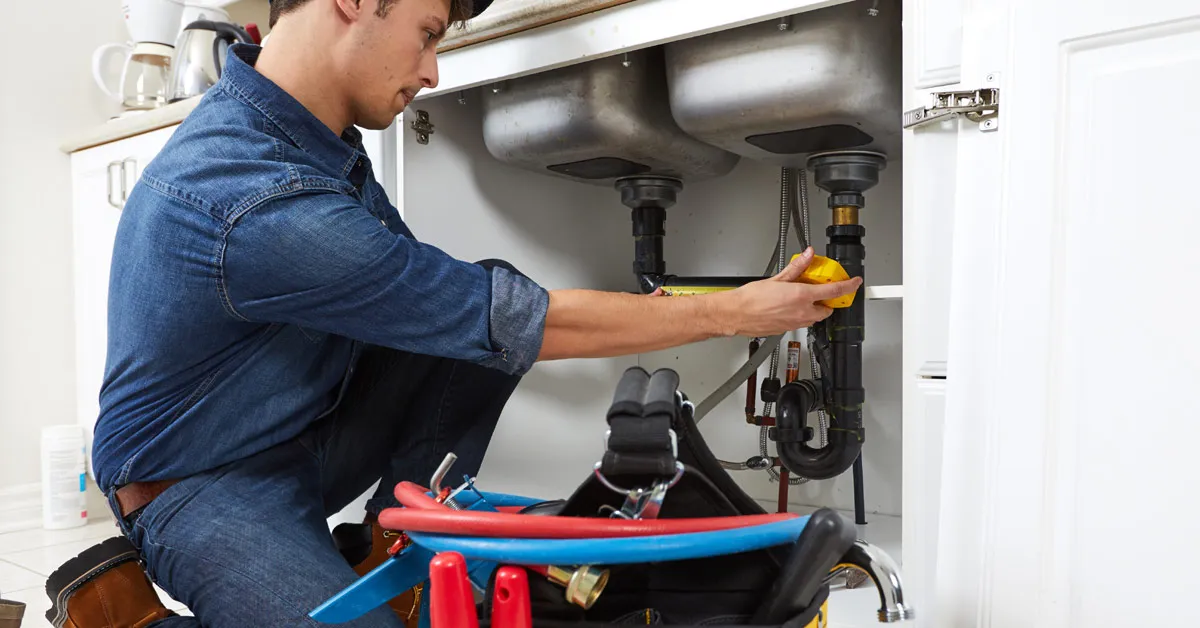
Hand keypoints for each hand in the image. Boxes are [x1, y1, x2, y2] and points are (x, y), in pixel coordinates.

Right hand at [718, 247, 861, 336]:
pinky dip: (800, 315)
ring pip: (814, 317)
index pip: (834, 291)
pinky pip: (800, 322)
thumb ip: (797, 267)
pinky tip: (787, 307)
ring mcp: (795, 323)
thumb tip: (808, 255)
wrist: (735, 314)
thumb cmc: (750, 299)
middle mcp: (802, 312)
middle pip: (826, 308)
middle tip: (818, 290)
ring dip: (813, 308)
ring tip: (798, 298)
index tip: (854, 283)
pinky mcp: (786, 330)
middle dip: (826, 300)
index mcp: (802, 296)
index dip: (848, 286)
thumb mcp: (777, 278)